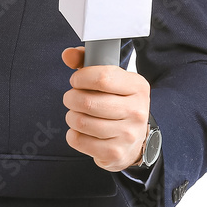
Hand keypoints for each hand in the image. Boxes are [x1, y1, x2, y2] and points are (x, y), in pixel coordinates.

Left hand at [61, 46, 150, 171]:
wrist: (135, 139)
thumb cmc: (117, 102)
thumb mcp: (110, 78)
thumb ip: (86, 61)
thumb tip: (67, 54)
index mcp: (138, 86)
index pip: (102, 77)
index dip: (81, 78)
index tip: (76, 80)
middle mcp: (137, 111)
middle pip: (88, 102)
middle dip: (71, 98)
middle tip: (71, 98)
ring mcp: (128, 134)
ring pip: (81, 122)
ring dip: (71, 116)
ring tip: (76, 114)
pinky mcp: (115, 153)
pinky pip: (79, 140)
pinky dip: (73, 134)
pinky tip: (81, 131)